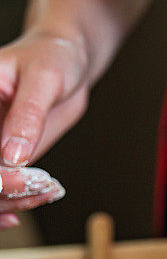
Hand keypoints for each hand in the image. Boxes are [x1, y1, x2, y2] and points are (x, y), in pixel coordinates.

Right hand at [0, 31, 87, 226]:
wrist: (67, 63)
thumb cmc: (53, 57)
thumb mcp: (43, 79)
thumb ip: (28, 116)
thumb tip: (12, 156)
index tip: (11, 174)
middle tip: (36, 186)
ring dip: (10, 200)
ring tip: (46, 190)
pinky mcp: (2, 156)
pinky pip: (0, 188)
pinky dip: (15, 200)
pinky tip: (39, 196)